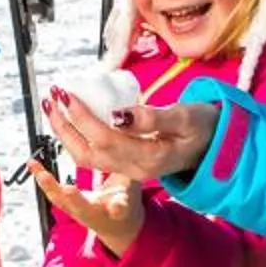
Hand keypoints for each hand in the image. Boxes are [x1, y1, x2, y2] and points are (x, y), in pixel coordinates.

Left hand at [29, 159, 144, 255]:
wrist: (116, 225)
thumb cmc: (126, 202)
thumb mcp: (135, 187)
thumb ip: (133, 170)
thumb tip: (134, 144)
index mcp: (118, 209)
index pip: (120, 209)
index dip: (119, 206)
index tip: (118, 205)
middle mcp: (96, 214)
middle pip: (85, 209)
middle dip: (76, 200)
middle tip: (68, 190)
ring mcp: (78, 212)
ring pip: (63, 202)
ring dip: (50, 186)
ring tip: (38, 169)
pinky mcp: (67, 205)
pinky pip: (52, 193)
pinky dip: (42, 178)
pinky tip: (32, 163)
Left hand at [45, 93, 217, 185]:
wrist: (213, 145)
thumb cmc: (202, 126)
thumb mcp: (185, 117)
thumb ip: (153, 117)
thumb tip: (118, 115)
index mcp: (150, 158)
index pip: (107, 139)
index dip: (83, 117)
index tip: (68, 94)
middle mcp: (136, 170)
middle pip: (89, 153)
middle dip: (64, 126)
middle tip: (52, 97)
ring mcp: (130, 171)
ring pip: (88, 157)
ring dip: (66, 133)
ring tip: (53, 107)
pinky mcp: (127, 165)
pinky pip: (95, 155)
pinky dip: (77, 137)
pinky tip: (69, 119)